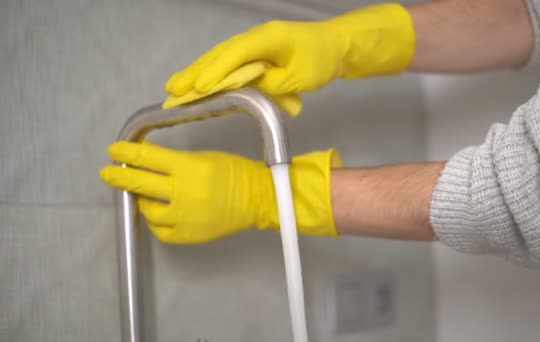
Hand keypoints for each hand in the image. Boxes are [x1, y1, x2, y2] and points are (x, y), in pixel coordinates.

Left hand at [99, 141, 341, 243]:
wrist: (258, 198)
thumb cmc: (232, 171)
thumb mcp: (203, 157)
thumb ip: (175, 161)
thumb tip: (147, 160)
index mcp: (188, 167)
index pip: (148, 158)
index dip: (127, 153)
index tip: (114, 151)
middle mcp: (183, 191)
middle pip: (140, 183)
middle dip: (120, 176)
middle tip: (107, 172)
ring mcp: (184, 216)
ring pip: (147, 209)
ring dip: (142, 200)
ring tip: (145, 194)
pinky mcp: (188, 234)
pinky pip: (160, 230)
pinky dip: (156, 221)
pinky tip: (158, 213)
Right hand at [164, 3, 415, 114]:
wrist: (335, 46)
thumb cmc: (320, 60)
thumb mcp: (297, 78)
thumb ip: (269, 84)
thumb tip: (243, 89)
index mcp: (267, 39)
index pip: (235, 55)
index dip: (215, 72)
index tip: (197, 89)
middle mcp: (255, 37)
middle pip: (220, 54)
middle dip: (195, 72)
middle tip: (172, 90)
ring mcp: (254, 42)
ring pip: (221, 57)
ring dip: (199, 73)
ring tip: (176, 89)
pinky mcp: (255, 51)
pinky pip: (230, 62)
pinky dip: (214, 73)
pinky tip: (200, 84)